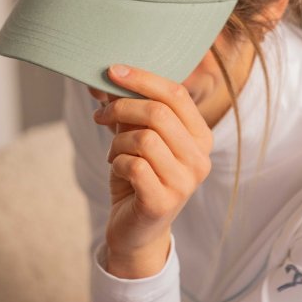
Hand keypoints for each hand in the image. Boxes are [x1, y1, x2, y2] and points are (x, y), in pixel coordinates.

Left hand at [92, 64, 213, 273]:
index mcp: (200, 137)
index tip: (112, 71)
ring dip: (118, 142)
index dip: (142, 78)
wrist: (136, 230)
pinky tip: (117, 169)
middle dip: (122, 107)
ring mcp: (185, 182)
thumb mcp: (138, 138)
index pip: (177, 94)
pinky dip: (117, 162)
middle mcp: (200, 159)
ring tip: (114, 152)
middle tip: (101, 115)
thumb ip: (132, 110)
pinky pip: (134, 165)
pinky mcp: (163, 202)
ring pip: (145, 139)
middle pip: (159, 113)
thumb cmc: (139, 177)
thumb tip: (112, 76)